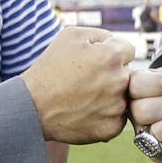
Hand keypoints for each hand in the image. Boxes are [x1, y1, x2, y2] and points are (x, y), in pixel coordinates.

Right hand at [20, 27, 134, 143]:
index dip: (111, 53)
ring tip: (84, 96)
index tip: (95, 61)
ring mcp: (117, 107)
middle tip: (87, 79)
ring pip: (123, 96)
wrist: (32, 106)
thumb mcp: (71, 35)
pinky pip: (117, 118)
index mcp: (112, 56)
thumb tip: (116, 42)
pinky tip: (86, 110)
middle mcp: (119, 81)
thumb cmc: (50, 68)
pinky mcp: (111, 128)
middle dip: (112, 74)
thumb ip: (101, 34)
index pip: (128, 50)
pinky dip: (105, 115)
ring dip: (110, 95)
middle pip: (127, 73)